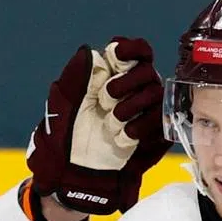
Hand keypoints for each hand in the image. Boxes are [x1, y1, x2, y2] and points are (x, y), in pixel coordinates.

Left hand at [27, 38, 170, 214]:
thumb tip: (89, 50)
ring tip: (112, 122)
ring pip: (155, 93)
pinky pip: (159, 119)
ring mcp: (142, 109)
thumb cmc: (65, 136)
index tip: (119, 56)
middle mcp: (130, 88)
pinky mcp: (150, 131)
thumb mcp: (63, 104)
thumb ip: (75, 76)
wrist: (75, 171)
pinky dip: (140, 126)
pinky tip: (123, 136)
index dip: (132, 49)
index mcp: (110, 75)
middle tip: (105, 99)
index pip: (135, 51)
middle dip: (126, 82)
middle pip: (147, 69)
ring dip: (131, 106)